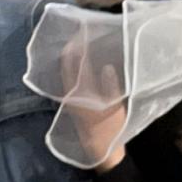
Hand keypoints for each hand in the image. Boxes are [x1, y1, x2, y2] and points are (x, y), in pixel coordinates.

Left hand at [60, 44, 126, 169]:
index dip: (79, 46)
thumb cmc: (110, 129)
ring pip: (66, 70)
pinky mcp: (72, 101)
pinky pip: (69, 77)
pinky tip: (82, 62)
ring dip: (72, 56)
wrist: (100, 149)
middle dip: (73, 48)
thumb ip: (111, 87)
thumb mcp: (115, 108)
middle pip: (67, 64)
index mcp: (80, 93)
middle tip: (81, 33)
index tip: (84, 32)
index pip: (76, 63)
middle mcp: (70, 93)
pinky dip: (74, 66)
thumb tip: (106, 66)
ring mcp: (69, 97)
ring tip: (80, 43)